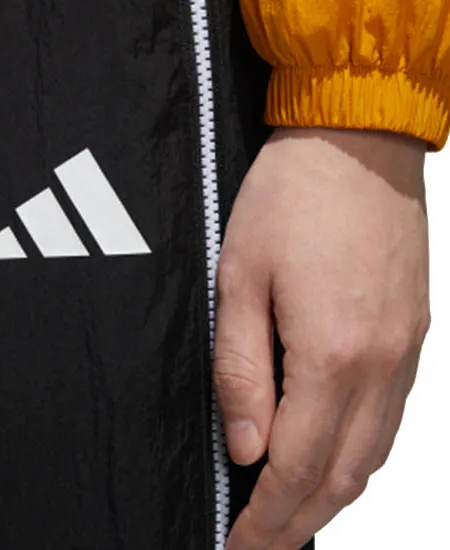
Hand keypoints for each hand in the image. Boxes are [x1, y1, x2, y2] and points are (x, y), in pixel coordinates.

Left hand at [215, 127, 430, 549]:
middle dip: (297, 522)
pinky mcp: (413, 331)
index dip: (266, 519)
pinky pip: (391, 416)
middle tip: (258, 546)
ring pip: (373, 454)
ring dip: (330, 494)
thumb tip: (246, 446)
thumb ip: (242, 369)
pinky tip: (332, 455)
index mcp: (332, 354)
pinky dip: (358, 453)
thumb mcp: (239, 278)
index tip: (237, 545)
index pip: (298, 469)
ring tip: (289, 513)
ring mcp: (407, 350)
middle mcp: (381, 365)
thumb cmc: (291, 198)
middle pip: (342, 477)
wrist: (355, 142)